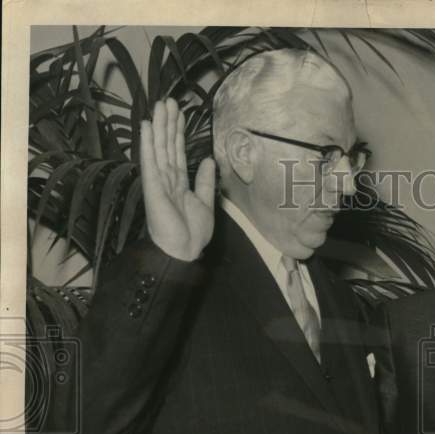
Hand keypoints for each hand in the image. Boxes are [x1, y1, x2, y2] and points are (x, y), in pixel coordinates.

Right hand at [140, 98, 215, 260]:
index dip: (178, 132)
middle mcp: (166, 178)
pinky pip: (150, 162)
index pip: (178, 152)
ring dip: (158, 126)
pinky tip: (146, 127)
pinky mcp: (152, 187)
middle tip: (168, 100)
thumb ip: (205, 181)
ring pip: (159, 148)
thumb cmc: (192, 232)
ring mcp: (158, 181)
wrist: (184, 250)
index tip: (179, 113)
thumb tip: (208, 160)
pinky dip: (148, 144)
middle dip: (168, 123)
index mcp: (179, 182)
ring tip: (159, 105)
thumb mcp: (205, 202)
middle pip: (167, 145)